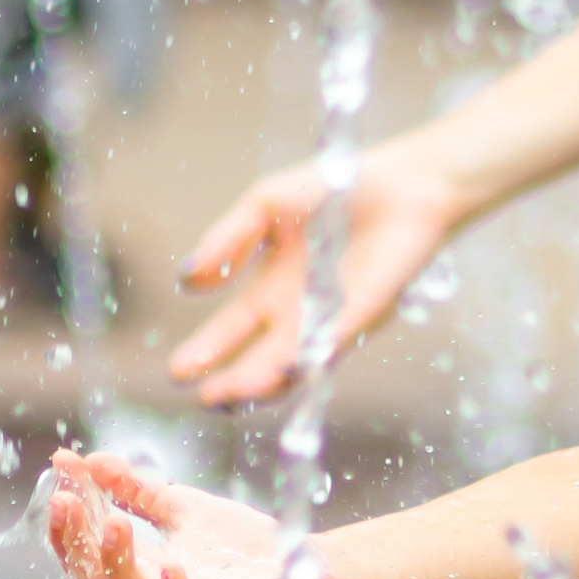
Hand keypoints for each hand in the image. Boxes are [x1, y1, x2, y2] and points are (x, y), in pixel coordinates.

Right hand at [47, 451, 296, 578]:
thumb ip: (136, 490)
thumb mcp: (183, 509)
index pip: (86, 551)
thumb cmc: (242, 550)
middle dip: (75, 543)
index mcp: (138, 575)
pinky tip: (171, 567)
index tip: (58, 474)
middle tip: (65, 501)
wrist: (305, 572)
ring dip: (117, 567)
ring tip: (114, 526)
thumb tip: (87, 460)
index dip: (67, 517)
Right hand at [169, 142, 462, 406]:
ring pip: (294, 362)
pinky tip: (286, 369)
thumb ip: (227, 240)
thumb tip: (187, 280)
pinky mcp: (368, 313)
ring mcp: (333, 319)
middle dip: (230, 379)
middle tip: (202, 396)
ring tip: (232, 393)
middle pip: (258, 358)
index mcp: (271, 291)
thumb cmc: (333, 190)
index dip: (206, 353)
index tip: (178, 373)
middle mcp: (299, 315)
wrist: (400, 181)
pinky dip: (311, 356)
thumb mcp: (264, 206)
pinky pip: (334, 340)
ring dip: (264, 380)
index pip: (232, 332)